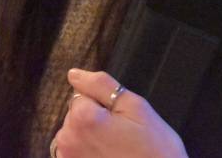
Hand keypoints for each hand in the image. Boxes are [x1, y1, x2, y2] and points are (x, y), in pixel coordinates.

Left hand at [52, 69, 186, 157]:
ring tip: (117, 149)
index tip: (122, 119)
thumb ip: (102, 85)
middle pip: (77, 113)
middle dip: (96, 119)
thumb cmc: (153, 150)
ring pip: (76, 133)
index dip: (105, 103)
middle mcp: (68, 139)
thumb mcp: (136, 108)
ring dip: (92, 137)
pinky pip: (75, 152)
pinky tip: (109, 157)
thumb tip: (74, 74)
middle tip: (123, 135)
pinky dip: (89, 153)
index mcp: (83, 117)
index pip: (84, 93)